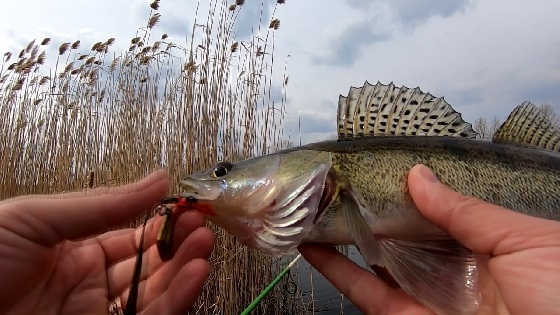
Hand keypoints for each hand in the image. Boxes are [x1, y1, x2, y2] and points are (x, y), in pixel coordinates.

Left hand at [0, 170, 213, 314]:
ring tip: (205, 245)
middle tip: (202, 225)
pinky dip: (176, 299)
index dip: (161, 221)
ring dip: (184, 269)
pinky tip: (194, 275)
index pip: (132, 234)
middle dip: (178, 244)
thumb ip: (103, 203)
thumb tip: (157, 178)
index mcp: (73, 249)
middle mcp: (89, 283)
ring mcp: (96, 314)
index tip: (187, 206)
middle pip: (149, 265)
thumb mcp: (36, 218)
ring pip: (154, 293)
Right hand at [299, 164, 559, 313]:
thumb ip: (466, 210)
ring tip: (309, 212)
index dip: (401, 194)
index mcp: (485, 245)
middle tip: (330, 189)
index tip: (370, 172)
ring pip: (375, 266)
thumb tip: (417, 174)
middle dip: (364, 214)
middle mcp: (453, 270)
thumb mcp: (524, 240)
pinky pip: (368, 297)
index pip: (434, 213)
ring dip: (341, 241)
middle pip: (399, 239)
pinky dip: (338, 274)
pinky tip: (313, 248)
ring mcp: (429, 298)